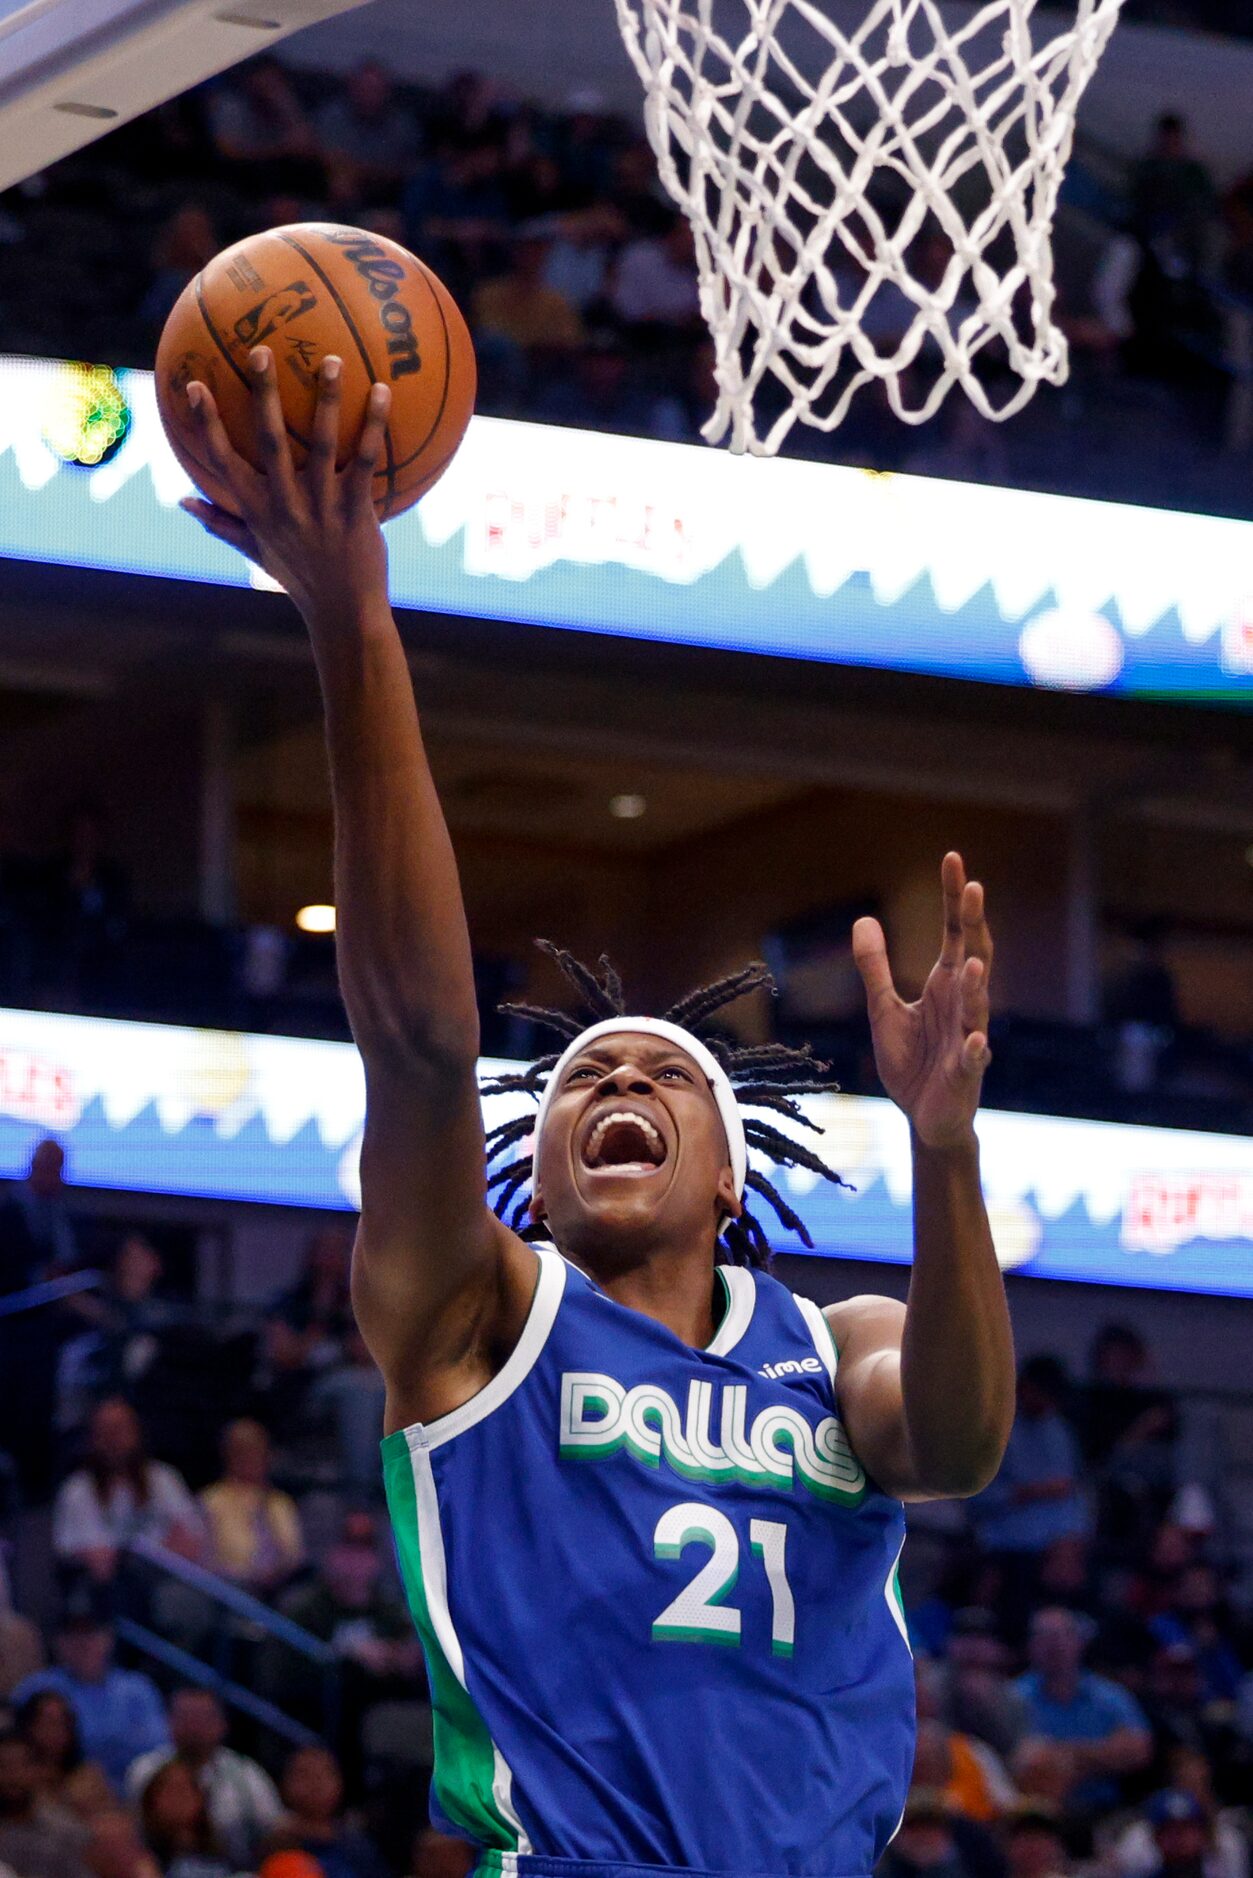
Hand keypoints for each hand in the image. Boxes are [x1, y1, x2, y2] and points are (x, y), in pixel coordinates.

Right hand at [178, 346, 390, 624]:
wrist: (344, 613)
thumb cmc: (300, 578)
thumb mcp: (256, 551)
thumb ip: (220, 523)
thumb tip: (182, 501)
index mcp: (256, 510)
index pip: (221, 460)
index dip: (205, 423)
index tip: (192, 384)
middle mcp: (284, 504)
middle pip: (268, 440)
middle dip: (262, 394)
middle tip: (260, 349)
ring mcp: (321, 507)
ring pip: (321, 445)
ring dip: (327, 400)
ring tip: (334, 361)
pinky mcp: (356, 511)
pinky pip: (366, 461)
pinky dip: (374, 426)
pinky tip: (383, 392)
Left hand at [852, 852, 992, 1148]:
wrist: (926, 1119)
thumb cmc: (913, 1063)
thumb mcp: (883, 1010)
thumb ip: (875, 967)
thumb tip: (863, 918)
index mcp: (945, 985)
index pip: (955, 932)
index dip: (954, 898)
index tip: (953, 858)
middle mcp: (963, 1004)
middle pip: (974, 955)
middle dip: (974, 924)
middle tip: (974, 886)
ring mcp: (968, 1038)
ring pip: (977, 1007)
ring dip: (978, 985)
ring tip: (974, 962)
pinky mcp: (966, 1074)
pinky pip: (973, 1059)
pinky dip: (976, 1050)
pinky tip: (976, 1041)